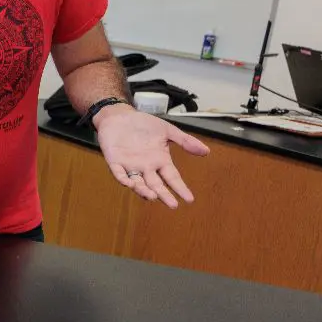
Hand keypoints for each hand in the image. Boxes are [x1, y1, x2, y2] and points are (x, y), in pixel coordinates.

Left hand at [94, 104, 210, 207]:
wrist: (120, 115)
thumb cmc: (143, 124)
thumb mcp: (167, 130)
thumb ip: (185, 141)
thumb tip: (206, 151)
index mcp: (160, 161)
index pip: (172, 178)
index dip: (180, 188)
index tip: (189, 199)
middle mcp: (146, 167)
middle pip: (156, 184)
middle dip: (164, 195)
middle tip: (173, 205)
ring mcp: (130, 166)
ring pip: (138, 183)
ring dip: (144, 190)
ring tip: (152, 196)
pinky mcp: (115, 162)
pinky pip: (119, 174)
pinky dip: (123, 179)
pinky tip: (130, 184)